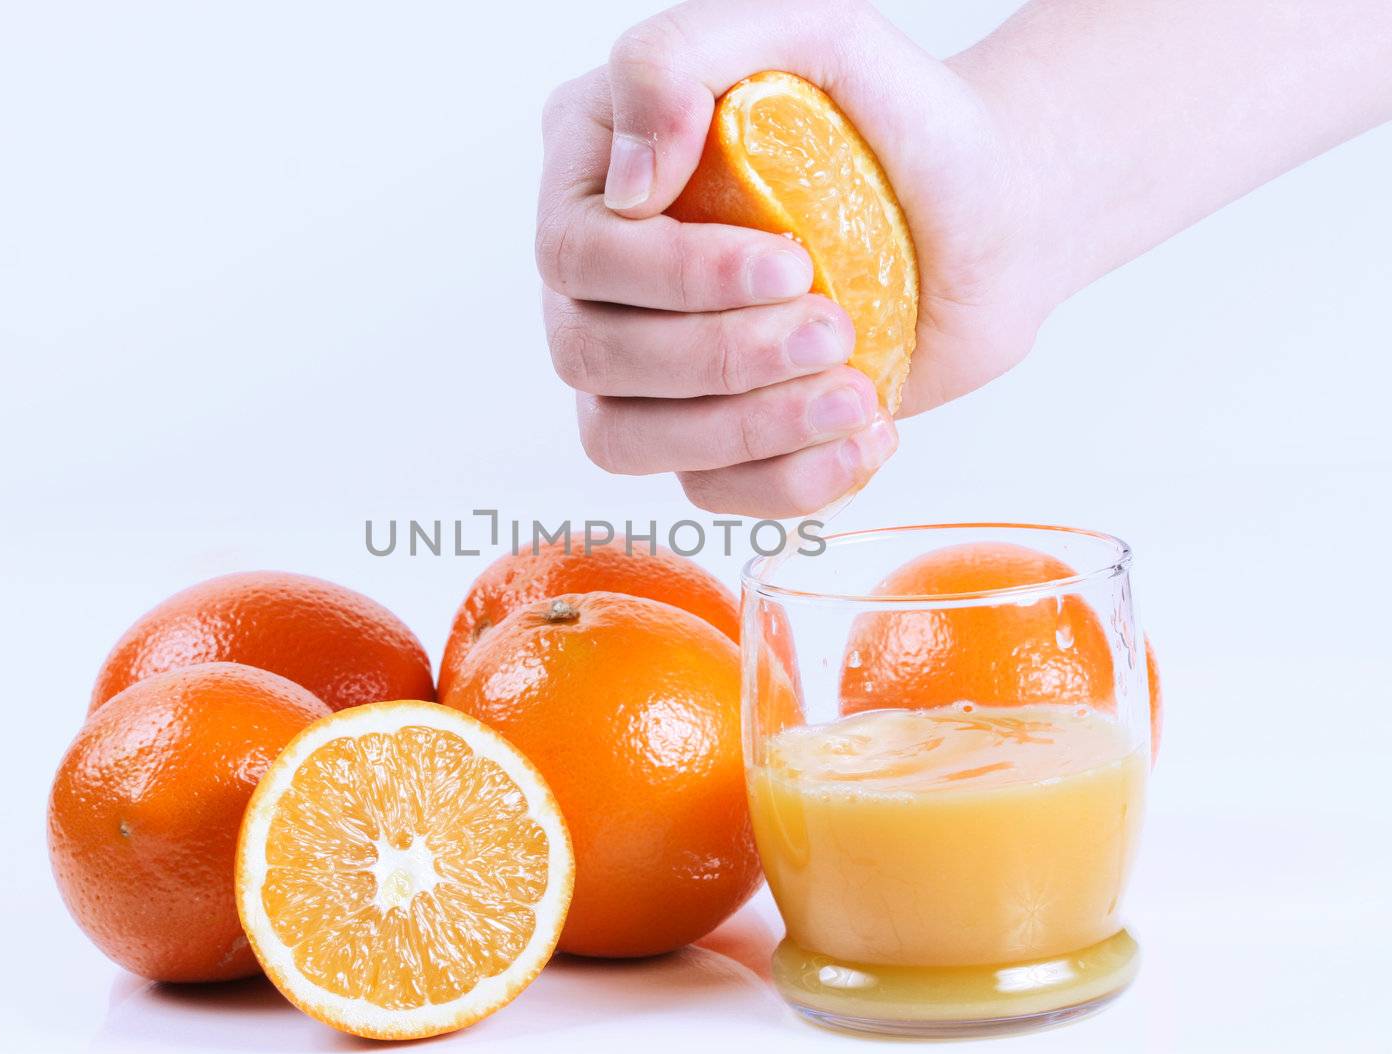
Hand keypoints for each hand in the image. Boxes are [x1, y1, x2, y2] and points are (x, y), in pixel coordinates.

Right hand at [536, 0, 1050, 516]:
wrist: (996, 217)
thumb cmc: (904, 125)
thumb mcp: (815, 36)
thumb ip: (685, 55)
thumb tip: (627, 180)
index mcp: (600, 166)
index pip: (576, 249)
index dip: (672, 276)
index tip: (791, 261)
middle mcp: (604, 269)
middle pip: (588, 352)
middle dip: (718, 356)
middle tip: (834, 325)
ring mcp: (646, 360)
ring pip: (625, 437)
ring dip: (745, 429)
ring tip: (854, 394)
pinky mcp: (708, 432)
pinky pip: (700, 491)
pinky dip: (783, 480)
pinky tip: (860, 434)